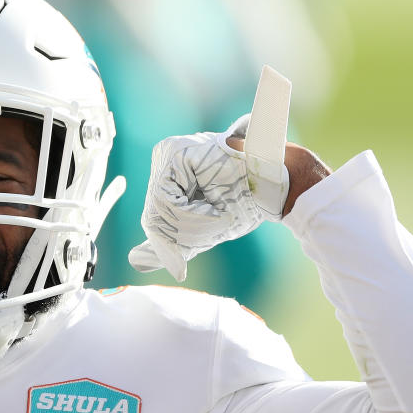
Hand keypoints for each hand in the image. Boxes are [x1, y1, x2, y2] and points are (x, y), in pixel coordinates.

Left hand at [127, 114, 288, 280]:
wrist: (278, 181)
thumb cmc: (246, 201)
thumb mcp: (202, 226)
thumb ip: (171, 241)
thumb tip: (135, 260)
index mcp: (166, 172)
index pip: (155, 217)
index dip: (179, 237)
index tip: (210, 226)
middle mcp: (162, 158)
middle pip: (155, 214)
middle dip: (186, 230)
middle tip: (218, 218)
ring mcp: (167, 152)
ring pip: (160, 211)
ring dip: (193, 224)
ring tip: (220, 210)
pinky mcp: (175, 152)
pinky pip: (167, 201)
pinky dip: (193, 214)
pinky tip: (216, 203)